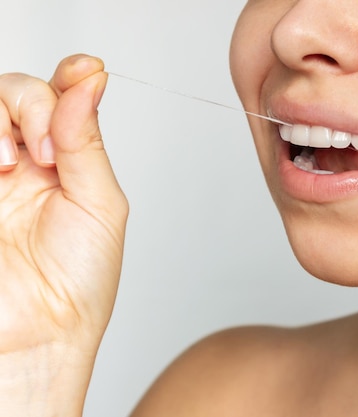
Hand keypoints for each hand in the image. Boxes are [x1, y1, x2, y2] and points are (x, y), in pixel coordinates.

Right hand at [0, 55, 127, 414]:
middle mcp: (22, 162)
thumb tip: (89, 80)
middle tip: (50, 154)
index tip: (85, 69)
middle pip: (12, 92)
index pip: (60, 99)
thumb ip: (86, 142)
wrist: (36, 337)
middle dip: (32, 107)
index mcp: (64, 164)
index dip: (69, 76)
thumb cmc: (77, 282)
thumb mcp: (100, 205)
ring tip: (11, 166)